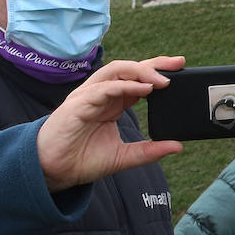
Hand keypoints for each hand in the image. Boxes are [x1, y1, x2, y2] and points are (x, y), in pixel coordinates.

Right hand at [37, 55, 185, 191]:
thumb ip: (150, 151)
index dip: (158, 71)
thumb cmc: (82, 158)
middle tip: (178, 64)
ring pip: (116, 71)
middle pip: (129, 68)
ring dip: (140, 71)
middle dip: (154, 64)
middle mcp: (102, 95)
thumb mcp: (124, 156)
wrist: (53, 171)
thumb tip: (177, 146)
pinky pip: (103, 89)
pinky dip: (123, 86)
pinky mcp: (78, 105)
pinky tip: (142, 89)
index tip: (181, 67)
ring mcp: (88, 97)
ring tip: (162, 80)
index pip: (138, 79)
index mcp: (113, 103)